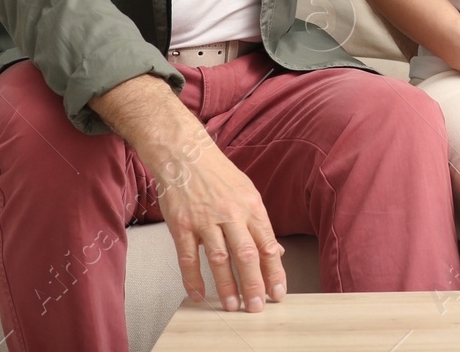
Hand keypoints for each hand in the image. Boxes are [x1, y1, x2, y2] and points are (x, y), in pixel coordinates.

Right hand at [144, 130, 286, 313]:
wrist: (184, 154)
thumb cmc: (218, 174)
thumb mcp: (247, 193)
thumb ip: (259, 224)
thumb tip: (275, 251)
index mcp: (251, 206)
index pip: (267, 244)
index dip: (274, 271)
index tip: (278, 292)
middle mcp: (230, 213)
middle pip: (247, 254)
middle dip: (254, 284)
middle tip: (257, 306)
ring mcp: (204, 220)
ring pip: (219, 259)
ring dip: (227, 286)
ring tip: (233, 305)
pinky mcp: (181, 225)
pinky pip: (187, 258)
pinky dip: (193, 279)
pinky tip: (199, 294)